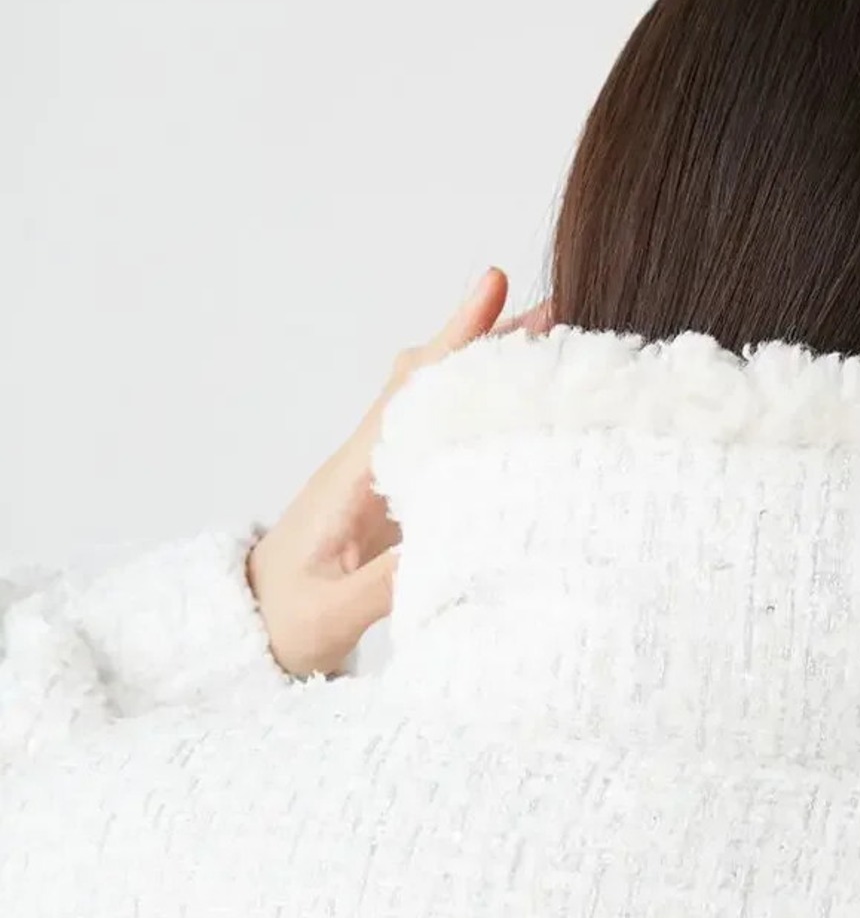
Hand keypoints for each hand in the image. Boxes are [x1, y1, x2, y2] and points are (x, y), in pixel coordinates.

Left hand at [247, 268, 549, 676]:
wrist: (250, 630)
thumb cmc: (283, 621)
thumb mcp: (329, 616)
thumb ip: (381, 586)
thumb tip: (444, 554)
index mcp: (348, 477)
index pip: (407, 392)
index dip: (452, 340)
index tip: (491, 287)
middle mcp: (365, 462)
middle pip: (427, 379)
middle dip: (483, 341)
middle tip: (552, 314)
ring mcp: (380, 476)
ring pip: (435, 403)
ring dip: (484, 371)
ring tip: (549, 348)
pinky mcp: (392, 496)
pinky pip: (439, 437)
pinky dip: (478, 412)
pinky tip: (515, 412)